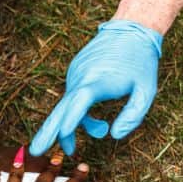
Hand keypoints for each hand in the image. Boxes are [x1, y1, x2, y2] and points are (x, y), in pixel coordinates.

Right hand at [31, 20, 161, 155]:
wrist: (130, 30)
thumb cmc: (141, 62)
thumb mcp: (146, 91)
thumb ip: (133, 116)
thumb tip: (114, 136)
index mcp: (98, 82)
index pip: (80, 103)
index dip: (72, 120)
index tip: (64, 136)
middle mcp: (81, 78)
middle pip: (60, 109)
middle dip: (48, 132)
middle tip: (36, 151)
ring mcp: (74, 74)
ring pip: (67, 107)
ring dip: (74, 125)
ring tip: (94, 134)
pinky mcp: (74, 72)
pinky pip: (71, 98)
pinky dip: (77, 112)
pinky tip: (95, 118)